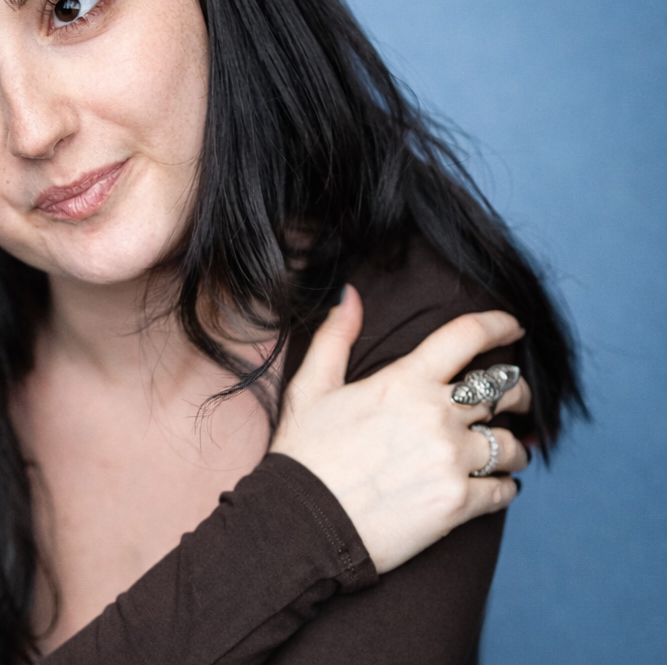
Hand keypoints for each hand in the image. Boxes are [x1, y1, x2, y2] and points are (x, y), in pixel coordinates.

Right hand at [269, 286, 531, 573]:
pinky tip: (493, 486)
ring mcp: (451, 461)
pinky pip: (505, 490)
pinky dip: (505, 487)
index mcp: (406, 381)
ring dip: (511, 445)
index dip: (498, 325)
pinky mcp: (458, 505)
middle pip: (504, 390)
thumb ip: (335, 336)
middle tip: (516, 398)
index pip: (466, 337)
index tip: (513, 327)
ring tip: (503, 451)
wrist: (302, 523)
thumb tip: (349, 295)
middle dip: (517, 391)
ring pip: (511, 444)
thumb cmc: (305, 453)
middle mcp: (437, 416)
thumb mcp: (311, 386)